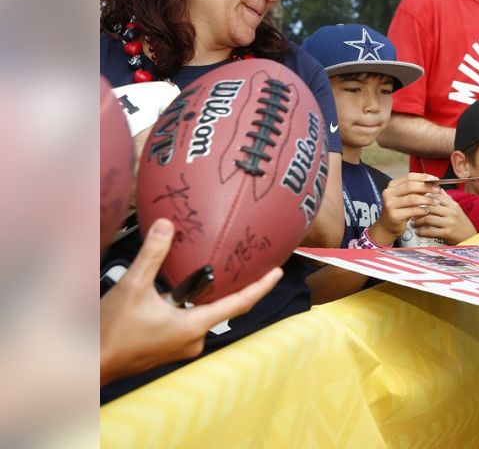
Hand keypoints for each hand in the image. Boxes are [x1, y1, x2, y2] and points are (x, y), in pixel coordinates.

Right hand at [100, 219, 282, 385]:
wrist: (89, 365)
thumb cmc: (111, 330)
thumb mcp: (132, 287)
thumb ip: (152, 255)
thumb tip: (167, 225)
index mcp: (194, 327)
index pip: (239, 304)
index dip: (261, 287)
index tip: (278, 271)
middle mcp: (194, 340)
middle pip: (221, 307)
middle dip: (227, 285)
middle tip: (241, 261)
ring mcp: (182, 347)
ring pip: (201, 314)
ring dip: (202, 295)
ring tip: (201, 271)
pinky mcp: (170, 348)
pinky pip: (188, 321)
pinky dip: (188, 305)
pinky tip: (175, 292)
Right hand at [372, 172, 439, 245]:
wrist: (388, 226)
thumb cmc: (401, 210)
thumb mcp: (407, 197)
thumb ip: (418, 189)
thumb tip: (434, 183)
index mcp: (393, 185)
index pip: (410, 177)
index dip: (424, 177)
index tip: (436, 179)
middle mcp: (389, 193)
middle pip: (411, 186)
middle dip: (426, 187)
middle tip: (437, 190)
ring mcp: (390, 204)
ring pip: (412, 198)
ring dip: (427, 199)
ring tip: (436, 202)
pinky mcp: (394, 215)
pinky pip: (412, 211)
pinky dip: (422, 210)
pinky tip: (427, 211)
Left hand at [413, 191, 477, 244]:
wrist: (471, 237)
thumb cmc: (461, 223)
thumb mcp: (456, 209)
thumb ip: (446, 199)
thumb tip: (437, 189)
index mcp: (452, 204)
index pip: (435, 196)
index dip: (422, 197)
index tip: (414, 200)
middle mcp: (452, 211)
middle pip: (430, 206)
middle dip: (417, 209)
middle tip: (410, 212)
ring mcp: (450, 222)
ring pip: (428, 218)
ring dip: (418, 221)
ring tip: (413, 223)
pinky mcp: (448, 233)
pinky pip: (431, 231)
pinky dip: (422, 232)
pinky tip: (418, 232)